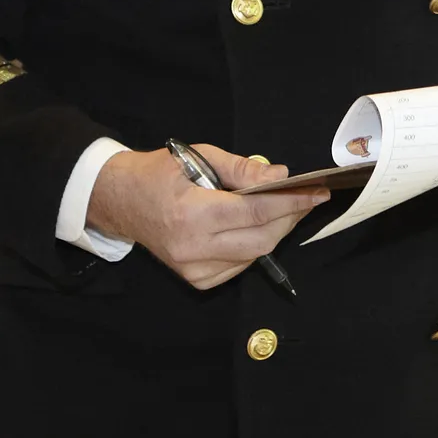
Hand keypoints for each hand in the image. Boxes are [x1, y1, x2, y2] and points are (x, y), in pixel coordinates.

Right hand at [87, 146, 329, 289]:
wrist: (120, 201)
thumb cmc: (158, 173)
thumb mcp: (198, 157)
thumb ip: (241, 170)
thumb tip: (280, 177)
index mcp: (191, 213)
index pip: (255, 212)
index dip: (291, 202)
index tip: (317, 192)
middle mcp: (192, 247)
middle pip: (261, 240)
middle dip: (289, 218)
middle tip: (304, 197)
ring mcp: (193, 269)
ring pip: (254, 256)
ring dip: (274, 232)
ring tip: (282, 209)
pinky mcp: (196, 280)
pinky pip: (239, 266)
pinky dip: (254, 246)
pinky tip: (253, 227)